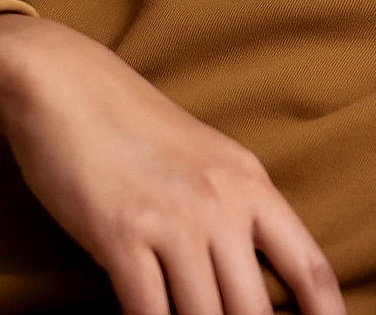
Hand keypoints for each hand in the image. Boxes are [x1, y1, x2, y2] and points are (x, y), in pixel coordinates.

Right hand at [0, 14, 345, 314]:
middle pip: (255, 312)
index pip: (309, 266)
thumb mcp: (203, 157)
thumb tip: (253, 272)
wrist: (66, 83)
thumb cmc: (131, 124)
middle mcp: (221, 202)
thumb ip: (234, 209)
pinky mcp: (123, 235)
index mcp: (249, 182)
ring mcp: (173, 220)